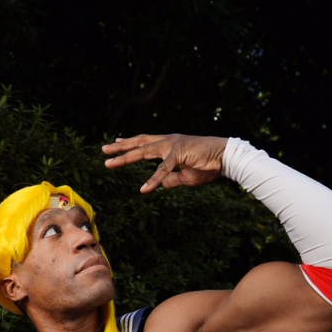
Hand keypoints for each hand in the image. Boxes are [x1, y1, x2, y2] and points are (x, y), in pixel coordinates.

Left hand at [102, 133, 227, 192]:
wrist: (227, 158)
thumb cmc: (209, 166)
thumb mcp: (186, 177)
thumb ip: (172, 180)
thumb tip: (161, 185)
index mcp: (170, 145)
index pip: (146, 142)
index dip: (131, 142)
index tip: (117, 142)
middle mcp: (168, 141)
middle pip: (140, 143)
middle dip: (120, 147)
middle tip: (104, 150)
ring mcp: (172, 145)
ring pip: (143, 152)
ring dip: (125, 158)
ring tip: (109, 163)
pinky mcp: (180, 154)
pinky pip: (163, 170)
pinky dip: (153, 180)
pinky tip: (143, 190)